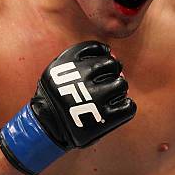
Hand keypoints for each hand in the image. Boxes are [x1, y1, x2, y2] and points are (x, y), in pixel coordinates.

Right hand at [0, 41, 136, 174]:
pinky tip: (117, 108)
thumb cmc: (59, 94)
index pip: (98, 48)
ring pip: (122, 84)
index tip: (99, 66)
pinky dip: (127, 106)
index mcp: (67, 63)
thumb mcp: (59, 68)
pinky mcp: (101, 120)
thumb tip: (113, 54)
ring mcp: (92, 100)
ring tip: (109, 96)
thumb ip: (83, 57)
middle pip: (113, 64)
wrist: (45, 127)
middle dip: (112, 72)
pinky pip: (129, 108)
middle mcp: (80, 79)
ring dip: (119, 89)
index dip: (103, 54)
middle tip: (105, 82)